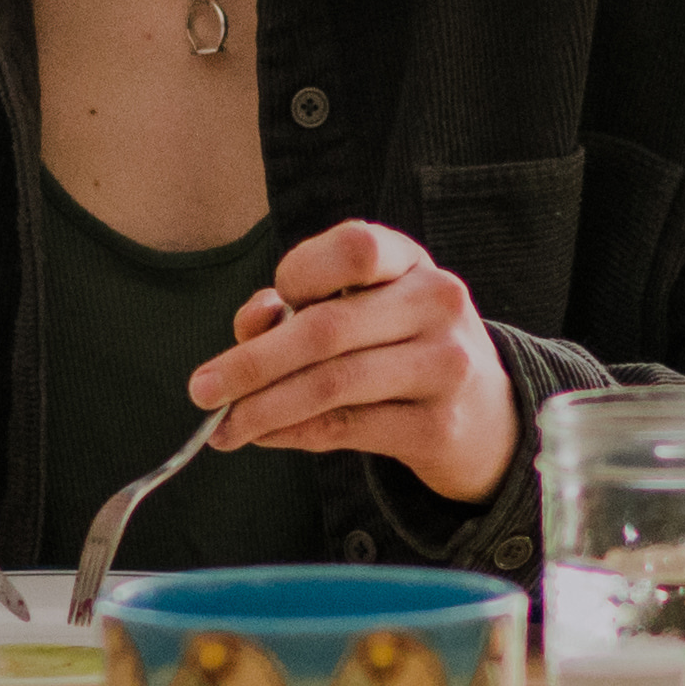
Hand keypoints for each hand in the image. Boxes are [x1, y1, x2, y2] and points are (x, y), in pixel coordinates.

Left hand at [192, 221, 516, 500]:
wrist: (483, 411)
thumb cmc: (397, 346)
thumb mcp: (358, 309)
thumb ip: (297, 307)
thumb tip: (251, 325)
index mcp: (411, 261)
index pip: (353, 249)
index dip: (298, 274)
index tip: (265, 308)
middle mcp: (436, 304)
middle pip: (327, 328)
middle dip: (252, 363)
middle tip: (202, 390)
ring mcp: (444, 366)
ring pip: (332, 385)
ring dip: (263, 409)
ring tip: (223, 427)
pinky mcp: (437, 425)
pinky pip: (346, 428)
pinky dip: (292, 434)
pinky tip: (263, 436)